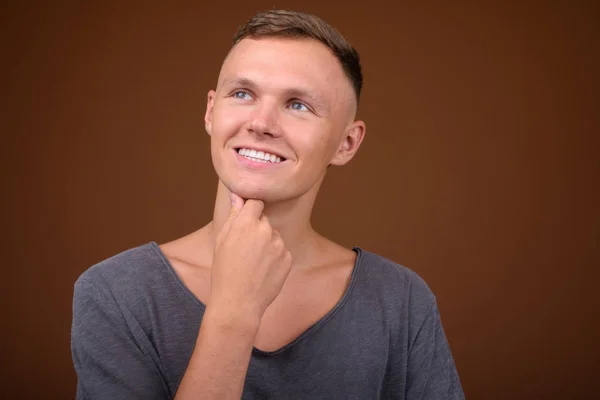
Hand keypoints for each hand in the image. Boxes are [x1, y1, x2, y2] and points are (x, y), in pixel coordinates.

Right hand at [209, 193, 292, 323]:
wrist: (238, 302)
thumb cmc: (224, 271)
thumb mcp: (222, 241)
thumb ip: (233, 216)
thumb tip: (238, 195)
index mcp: (245, 223)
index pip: (255, 202)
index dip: (251, 210)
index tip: (246, 219)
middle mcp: (265, 230)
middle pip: (264, 220)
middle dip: (256, 229)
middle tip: (245, 249)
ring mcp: (279, 244)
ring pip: (273, 236)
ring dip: (267, 244)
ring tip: (253, 263)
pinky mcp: (288, 258)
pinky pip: (282, 251)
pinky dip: (275, 258)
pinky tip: (263, 270)